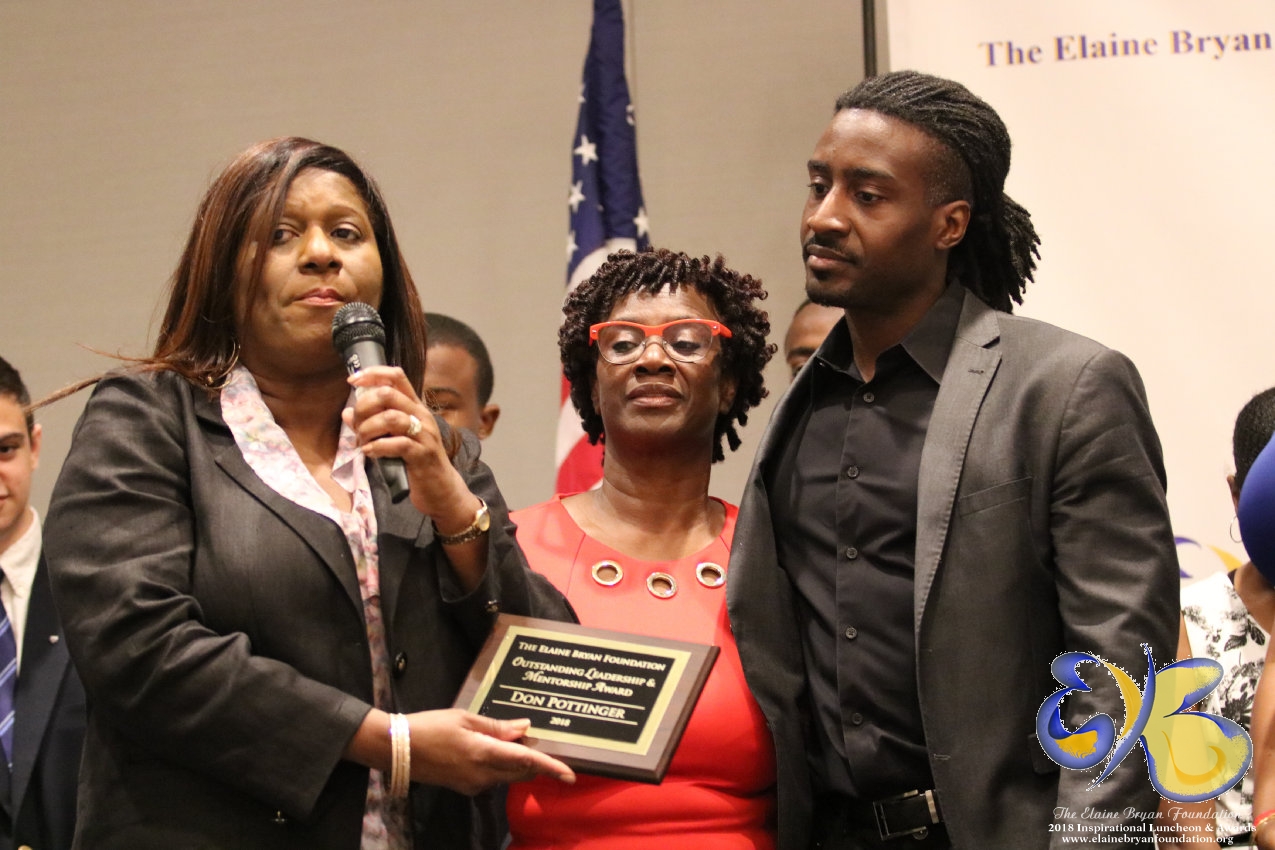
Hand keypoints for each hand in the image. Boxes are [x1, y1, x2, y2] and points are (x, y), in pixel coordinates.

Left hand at [344, 366, 474, 526]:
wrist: (442, 490)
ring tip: (363, 442)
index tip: (352, 381)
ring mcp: (424, 434)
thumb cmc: (417, 462)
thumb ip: (373, 424)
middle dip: (364, 407)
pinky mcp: (423, 454)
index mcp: (415, 407)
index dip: (373, 373)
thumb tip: (347, 412)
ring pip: (390, 417)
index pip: (396, 376)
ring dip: (368, 429)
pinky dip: (377, 447)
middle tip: (357, 426)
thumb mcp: (393, 438)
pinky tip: (370, 453)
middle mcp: (421, 415)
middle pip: (388, 394)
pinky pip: (397, 443)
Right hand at [407, 709, 574, 795]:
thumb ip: (497, 726)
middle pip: (522, 772)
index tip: (571, 774)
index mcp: (484, 754)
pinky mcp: (466, 788)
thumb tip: (525, 729)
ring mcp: (474, 785)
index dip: (551, 768)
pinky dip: (502, 766)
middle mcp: (483, 775)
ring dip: (517, 762)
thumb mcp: (465, 718)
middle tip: (533, 738)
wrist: (397, 750)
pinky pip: (493, 778)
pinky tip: (492, 748)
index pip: (526, 763)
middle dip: (535, 761)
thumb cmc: (430, 726)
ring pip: (508, 776)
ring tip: (509, 737)